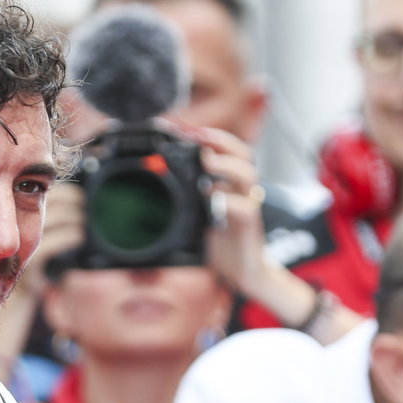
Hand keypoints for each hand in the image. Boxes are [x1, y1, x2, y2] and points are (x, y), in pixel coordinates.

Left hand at [197, 127, 272, 299]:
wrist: (246, 274)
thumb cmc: (220, 245)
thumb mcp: (198, 220)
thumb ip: (185, 203)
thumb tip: (152, 190)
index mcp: (228, 186)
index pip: (225, 151)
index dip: (208, 136)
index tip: (182, 128)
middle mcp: (240, 191)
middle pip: (243, 153)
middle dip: (221, 139)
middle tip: (197, 134)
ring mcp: (248, 207)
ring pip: (248, 175)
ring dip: (226, 164)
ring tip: (205, 161)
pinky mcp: (250, 228)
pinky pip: (245, 209)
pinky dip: (228, 202)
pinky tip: (211, 200)